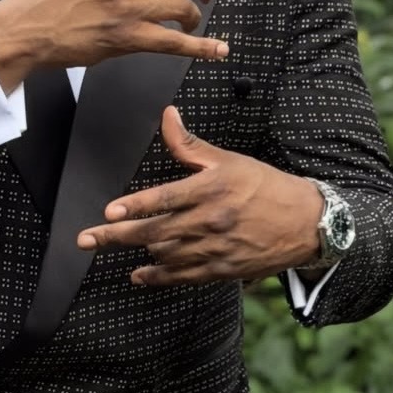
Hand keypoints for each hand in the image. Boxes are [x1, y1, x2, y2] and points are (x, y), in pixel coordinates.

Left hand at [76, 107, 322, 285]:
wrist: (306, 222)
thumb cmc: (264, 185)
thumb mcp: (227, 159)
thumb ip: (189, 144)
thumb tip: (166, 115)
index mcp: (211, 189)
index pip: (165, 199)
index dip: (135, 206)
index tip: (109, 210)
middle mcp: (211, 221)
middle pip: (155, 231)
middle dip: (117, 236)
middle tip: (86, 240)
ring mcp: (216, 249)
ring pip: (166, 254)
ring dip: (135, 252)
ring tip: (107, 246)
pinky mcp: (223, 270)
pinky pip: (184, 277)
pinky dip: (159, 277)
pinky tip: (139, 275)